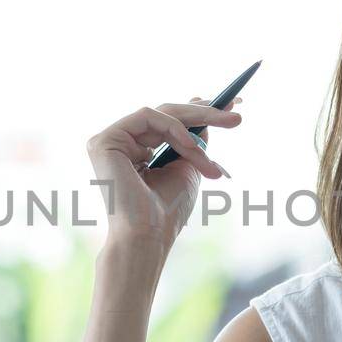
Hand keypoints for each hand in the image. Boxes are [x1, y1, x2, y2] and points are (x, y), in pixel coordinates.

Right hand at [86, 95, 241, 249]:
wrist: (148, 235)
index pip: (167, 122)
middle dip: (204, 113)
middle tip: (235, 116)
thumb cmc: (166, 211)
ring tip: (209, 157)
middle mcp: (121, 143)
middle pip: (165, 114)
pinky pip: (147, 117)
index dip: (197, 111)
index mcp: (137, 152)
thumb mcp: (188, 168)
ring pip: (161, 114)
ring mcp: (110, 140)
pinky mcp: (105, 140)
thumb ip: (193, 142)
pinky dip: (174, 129)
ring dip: (193, 130)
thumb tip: (205, 118)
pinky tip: (192, 146)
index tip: (229, 105)